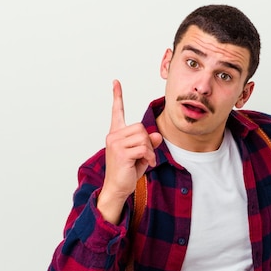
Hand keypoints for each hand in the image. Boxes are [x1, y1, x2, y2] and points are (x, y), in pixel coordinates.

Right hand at [97, 80, 161, 223]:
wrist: (118, 188)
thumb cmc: (128, 172)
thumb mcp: (142, 155)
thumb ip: (149, 143)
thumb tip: (157, 136)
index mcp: (116, 134)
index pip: (117, 111)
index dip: (117, 96)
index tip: (116, 82)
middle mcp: (113, 136)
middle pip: (141, 127)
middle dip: (148, 141)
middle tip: (145, 155)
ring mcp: (115, 143)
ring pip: (143, 137)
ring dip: (149, 150)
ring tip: (144, 161)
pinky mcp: (121, 152)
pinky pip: (144, 148)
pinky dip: (149, 157)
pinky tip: (146, 164)